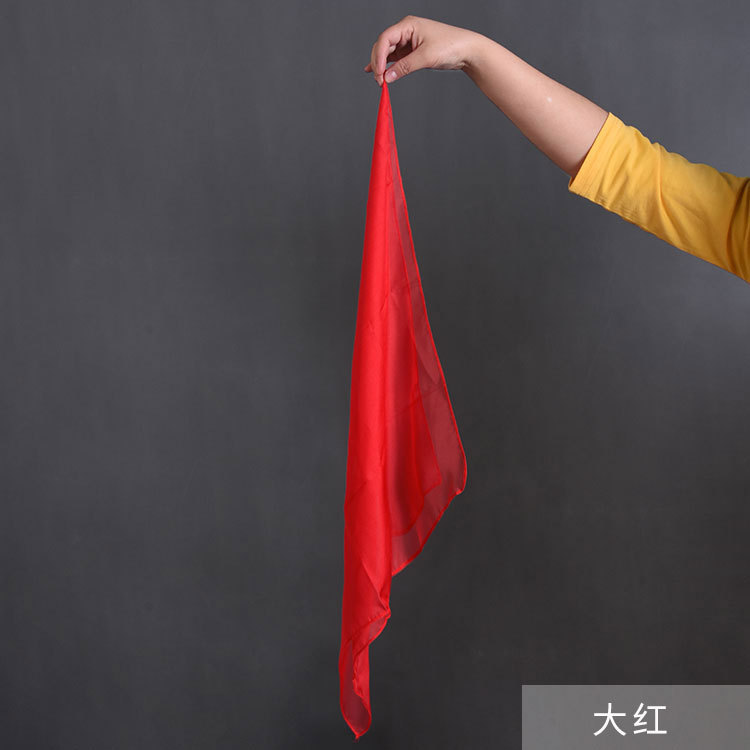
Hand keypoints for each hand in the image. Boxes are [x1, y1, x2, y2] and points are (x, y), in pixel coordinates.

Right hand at [364, 15, 483, 85]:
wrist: (466, 50)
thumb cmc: (450, 45)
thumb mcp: (426, 57)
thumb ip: (404, 67)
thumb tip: (387, 77)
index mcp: (408, 25)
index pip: (385, 39)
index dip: (379, 56)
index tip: (379, 73)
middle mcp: (406, 31)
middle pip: (383, 45)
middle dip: (379, 63)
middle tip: (379, 81)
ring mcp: (408, 41)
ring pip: (388, 53)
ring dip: (382, 66)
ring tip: (379, 80)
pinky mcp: (412, 51)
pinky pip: (395, 58)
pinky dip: (387, 66)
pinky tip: (380, 73)